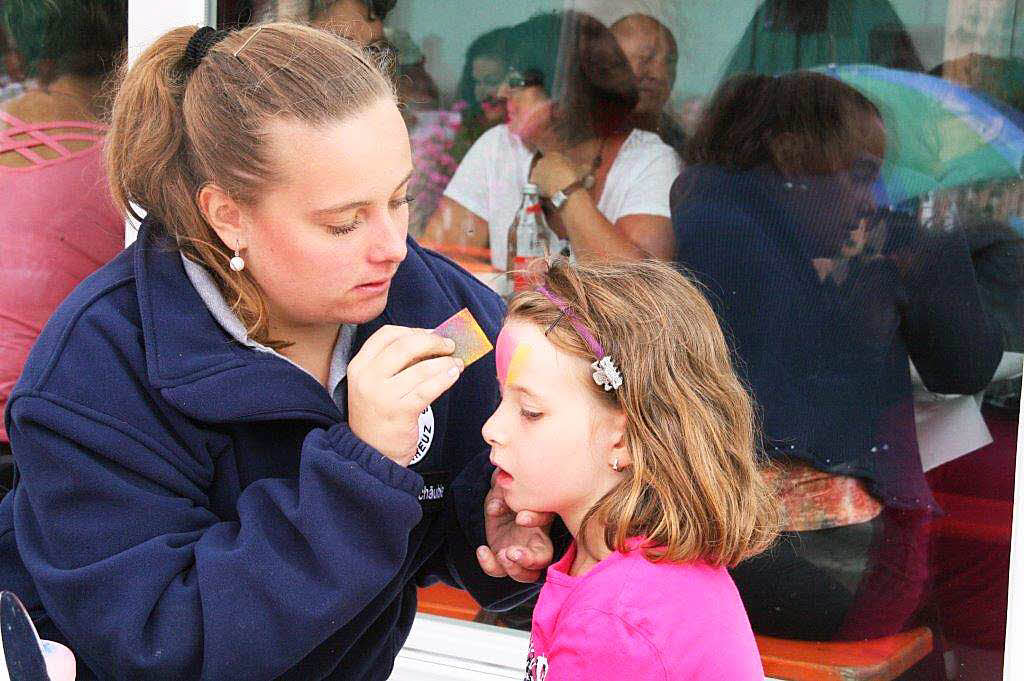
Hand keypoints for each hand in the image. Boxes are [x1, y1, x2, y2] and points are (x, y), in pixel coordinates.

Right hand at [347, 325, 462, 465]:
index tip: (432, 333)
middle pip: (406, 345)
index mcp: (359, 365)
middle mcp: (367, 377)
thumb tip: (432, 342)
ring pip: (422, 368)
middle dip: (433, 341)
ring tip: (456, 363)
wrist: (371, 453)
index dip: (413, 330)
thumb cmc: (380, 414)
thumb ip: (396, 363)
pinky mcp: (400, 412)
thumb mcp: (376, 384)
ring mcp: (382, 395)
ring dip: (445, 362)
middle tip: (450, 345)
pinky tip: (454, 375)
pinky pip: (429, 389)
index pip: (386, 334)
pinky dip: (446, 378)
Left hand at [477, 470, 554, 581]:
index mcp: (542, 517)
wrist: (498, 502)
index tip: (520, 517)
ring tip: (501, 555)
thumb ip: (502, 493)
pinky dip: (490, 565)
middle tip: (511, 552)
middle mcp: (537, 540)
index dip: (537, 520)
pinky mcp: (504, 561)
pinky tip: (482, 550)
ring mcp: (522, 554)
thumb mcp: (504, 488)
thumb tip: (495, 508)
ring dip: (514, 570)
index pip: (547, 520)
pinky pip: (500, 571)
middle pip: (543, 559)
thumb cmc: (508, 492)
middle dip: (528, 560)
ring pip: (527, 575)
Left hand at [529, 151, 578, 198]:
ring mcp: (536, 171)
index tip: (563, 172)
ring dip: (544, 179)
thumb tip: (588, 167)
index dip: (559, 166)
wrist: (565, 190)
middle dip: (550, 171)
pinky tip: (546, 192)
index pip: (554, 158)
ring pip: (540, 174)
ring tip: (552, 187)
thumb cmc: (574, 177)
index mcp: (553, 154)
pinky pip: (535, 184)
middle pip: (545, 166)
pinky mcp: (532, 182)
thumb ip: (583, 167)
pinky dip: (539, 187)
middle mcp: (542, 160)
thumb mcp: (582, 169)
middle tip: (557, 180)